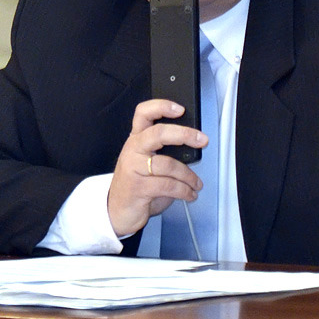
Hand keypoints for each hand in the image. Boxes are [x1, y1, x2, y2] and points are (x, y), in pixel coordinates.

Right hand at [106, 99, 206, 236]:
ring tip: (195, 183)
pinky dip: (184, 190)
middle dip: (184, 134)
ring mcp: (133, 167)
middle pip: (158, 133)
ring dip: (188, 175)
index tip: (180, 108)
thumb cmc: (137, 184)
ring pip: (168, 164)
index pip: (143, 113)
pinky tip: (189, 194)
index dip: (161, 107)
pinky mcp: (138, 187)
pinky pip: (168, 185)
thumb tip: (192, 146)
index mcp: (137, 139)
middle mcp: (133, 149)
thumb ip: (164, 151)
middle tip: (201, 140)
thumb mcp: (147, 162)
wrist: (116, 211)